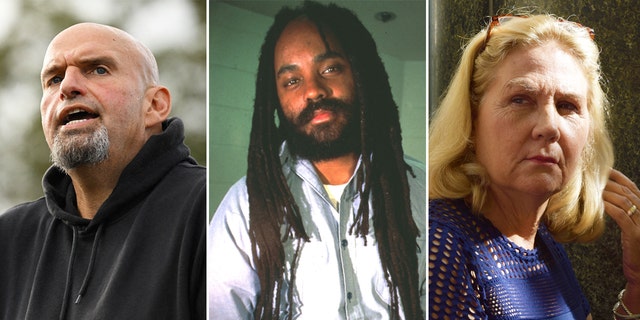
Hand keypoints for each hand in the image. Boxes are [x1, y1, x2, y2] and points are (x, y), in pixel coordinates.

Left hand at [603, 168, 639, 311]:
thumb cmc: (632, 249)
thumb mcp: (628, 226)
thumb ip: (621, 211)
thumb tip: (602, 196)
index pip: (632, 187)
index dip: (618, 176)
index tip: (602, 169)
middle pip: (627, 191)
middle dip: (609, 182)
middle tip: (592, 176)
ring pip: (624, 201)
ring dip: (606, 192)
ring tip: (591, 188)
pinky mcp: (636, 234)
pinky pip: (621, 215)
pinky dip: (609, 206)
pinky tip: (598, 203)